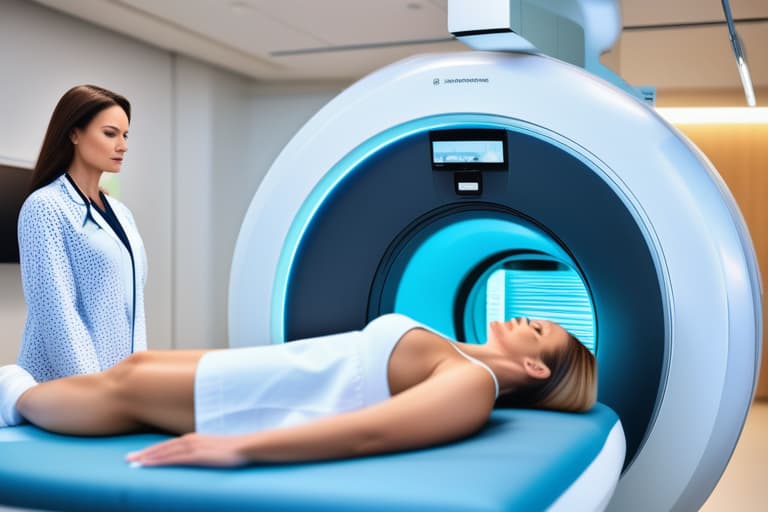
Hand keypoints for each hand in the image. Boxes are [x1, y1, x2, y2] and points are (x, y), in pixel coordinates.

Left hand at [126, 433, 248, 467]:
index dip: (153, 450)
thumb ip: (203, 453)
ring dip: (147, 457)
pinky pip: (173, 459)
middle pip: (162, 447)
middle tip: (127, 459)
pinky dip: (158, 461)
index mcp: (194, 439)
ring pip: (164, 452)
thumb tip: (197, 460)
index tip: (139, 455)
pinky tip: (148, 465)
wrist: (246, 447)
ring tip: (133, 463)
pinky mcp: (197, 455)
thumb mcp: (214, 450)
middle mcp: (190, 440)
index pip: (168, 445)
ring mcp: (193, 447)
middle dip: (144, 453)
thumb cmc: (232, 450)